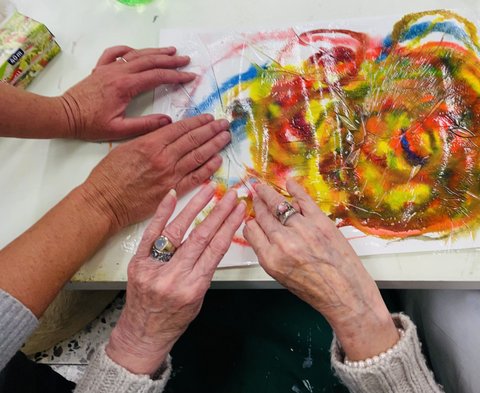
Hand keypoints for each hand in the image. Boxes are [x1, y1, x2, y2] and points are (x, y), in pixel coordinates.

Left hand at [59, 46, 195, 140]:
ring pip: (136, 55)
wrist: (65, 116)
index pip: (156, 76)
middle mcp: (118, 72)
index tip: (189, 77)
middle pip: (150, 61)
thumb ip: (145, 126)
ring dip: (155, 52)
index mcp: (125, 86)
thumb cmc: (90, 124)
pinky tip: (136, 51)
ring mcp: (108, 68)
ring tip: (171, 51)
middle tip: (186, 60)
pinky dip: (128, 49)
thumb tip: (167, 122)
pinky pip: (115, 53)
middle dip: (170, 60)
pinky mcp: (100, 69)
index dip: (176, 76)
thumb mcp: (119, 130)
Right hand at [80, 113, 231, 231]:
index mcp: (151, 143)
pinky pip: (195, 177)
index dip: (198, 122)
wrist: (104, 202)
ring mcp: (170, 175)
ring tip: (226, 137)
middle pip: (193, 140)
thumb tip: (167, 131)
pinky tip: (218, 159)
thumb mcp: (126, 147)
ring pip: (198, 156)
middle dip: (211, 130)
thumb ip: (148, 138)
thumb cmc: (109, 175)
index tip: (209, 118)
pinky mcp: (172, 191)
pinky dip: (208, 168)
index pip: (181, 129)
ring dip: (214, 145)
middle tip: (224, 124)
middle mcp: (164, 157)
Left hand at [106, 183, 245, 374]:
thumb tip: (214, 240)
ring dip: (196, 207)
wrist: (142, 334)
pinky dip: (162, 213)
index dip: (229, 226)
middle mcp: (174, 276)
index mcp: (193, 287)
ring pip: (178, 230)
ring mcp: (153, 268)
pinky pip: (151, 233)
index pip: (216, 249)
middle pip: (201, 237)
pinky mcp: (138, 261)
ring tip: (209, 190)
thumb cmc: (173, 319)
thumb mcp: (198, 299)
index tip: (239, 210)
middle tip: (231, 195)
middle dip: (219, 213)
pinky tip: (173, 196)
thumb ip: (204, 271)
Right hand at [243, 179, 398, 359]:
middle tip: (255, 195)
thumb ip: (269, 253)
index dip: (250, 222)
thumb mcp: (281, 277)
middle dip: (257, 204)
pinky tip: (289, 183)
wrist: (344, 293)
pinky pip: (304, 200)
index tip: (252, 217)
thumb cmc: (314, 290)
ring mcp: (302, 229)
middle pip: (263, 215)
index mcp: (270, 258)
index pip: (251, 230)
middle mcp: (283, 241)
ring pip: (279, 205)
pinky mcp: (320, 221)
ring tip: (262, 188)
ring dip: (268, 194)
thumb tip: (263, 233)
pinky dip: (295, 189)